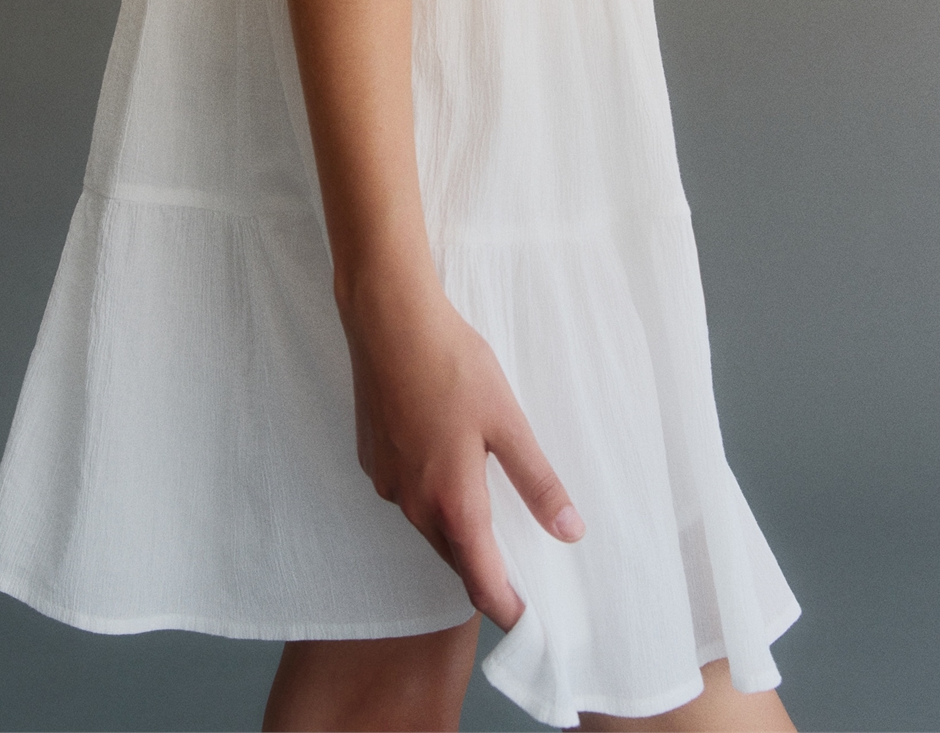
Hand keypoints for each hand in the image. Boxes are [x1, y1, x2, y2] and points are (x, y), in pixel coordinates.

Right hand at [339, 268, 585, 630]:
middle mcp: (412, 503)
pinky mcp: (370, 457)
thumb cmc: (452, 365)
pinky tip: (445, 463)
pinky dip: (429, 497)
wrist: (388, 320)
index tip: (527, 618)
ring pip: (427, 526)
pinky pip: (405, 495)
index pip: (481, 582)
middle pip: (453, 558)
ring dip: (456, 531)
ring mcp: (385, 481)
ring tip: (486, 513)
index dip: (506, 607)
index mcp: (451, 502)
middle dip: (483, 570)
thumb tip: (569, 532)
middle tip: (517, 567)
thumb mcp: (507, 421)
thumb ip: (537, 481)